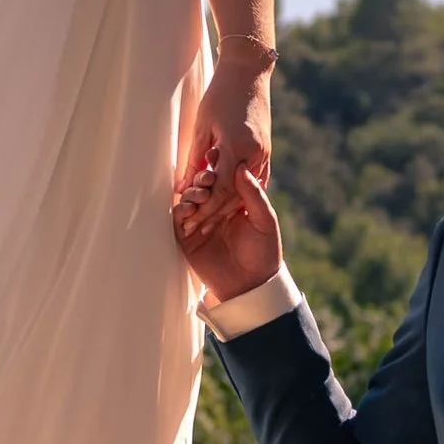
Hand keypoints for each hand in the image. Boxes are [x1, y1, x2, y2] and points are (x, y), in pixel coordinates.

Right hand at [172, 170, 283, 306]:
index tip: (217, 158)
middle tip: (208, 177)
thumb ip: (254, 194)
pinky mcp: (187, 239)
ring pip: (188, 200)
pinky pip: (179, 220)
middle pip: (202, 187)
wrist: (251, 285)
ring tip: (201, 195)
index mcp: (233, 203)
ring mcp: (199, 224)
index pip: (222, 179)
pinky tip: (189, 209)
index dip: (218, 167)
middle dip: (202, 179)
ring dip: (192, 193)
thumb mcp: (264, 220)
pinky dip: (181, 211)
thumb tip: (241, 167)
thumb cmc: (264, 253)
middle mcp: (214, 210)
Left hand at [173, 66, 271, 242]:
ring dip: (227, 207)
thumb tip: (183, 187)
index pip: (220, 190)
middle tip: (197, 230)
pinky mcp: (267, 149)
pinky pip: (255, 179)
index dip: (204, 209)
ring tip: (208, 222)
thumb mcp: (202, 126)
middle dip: (215, 214)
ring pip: (246, 190)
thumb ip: (194, 159)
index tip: (189, 222)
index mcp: (236, 146)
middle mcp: (254, 153)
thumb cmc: (220, 95)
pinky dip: (241, 193)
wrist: (249, 72)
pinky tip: (228, 204)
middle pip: (235, 195)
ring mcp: (264, 152)